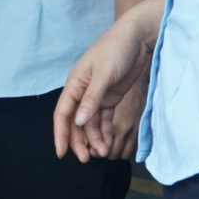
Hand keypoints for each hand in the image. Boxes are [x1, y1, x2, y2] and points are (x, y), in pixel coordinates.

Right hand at [53, 0, 159, 161]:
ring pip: (90, 124)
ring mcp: (97, 96)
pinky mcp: (110, 98)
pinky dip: (105, 133)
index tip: (61, 153)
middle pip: (75, 123)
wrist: (137, 38)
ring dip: (94, 139)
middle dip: (79, 141)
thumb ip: (92, 99)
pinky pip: (104, 120)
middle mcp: (82, 92)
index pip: (63, 113)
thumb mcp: (103, 74)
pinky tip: (108, 144)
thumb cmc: (115, 50)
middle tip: (87, 159)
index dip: (60, 133)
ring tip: (103, 153)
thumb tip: (78, 121)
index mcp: (75, 84)